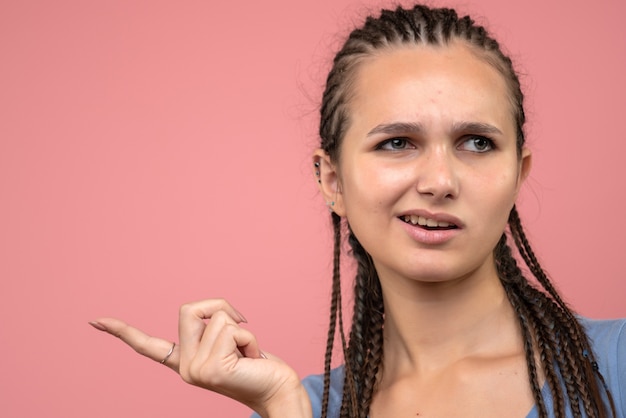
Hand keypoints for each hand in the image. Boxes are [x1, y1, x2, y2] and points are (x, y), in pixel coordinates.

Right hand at [90, 298, 311, 416]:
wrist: (276, 389)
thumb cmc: (256, 362)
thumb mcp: (230, 337)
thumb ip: (213, 327)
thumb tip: (220, 316)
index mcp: (184, 361)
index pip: (147, 345)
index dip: (121, 331)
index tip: (94, 320)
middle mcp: (184, 368)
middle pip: (190, 309)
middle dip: (221, 308)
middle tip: (240, 330)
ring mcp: (195, 370)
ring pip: (217, 318)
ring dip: (241, 327)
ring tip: (246, 352)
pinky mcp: (212, 369)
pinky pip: (233, 328)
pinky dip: (249, 336)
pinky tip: (251, 358)